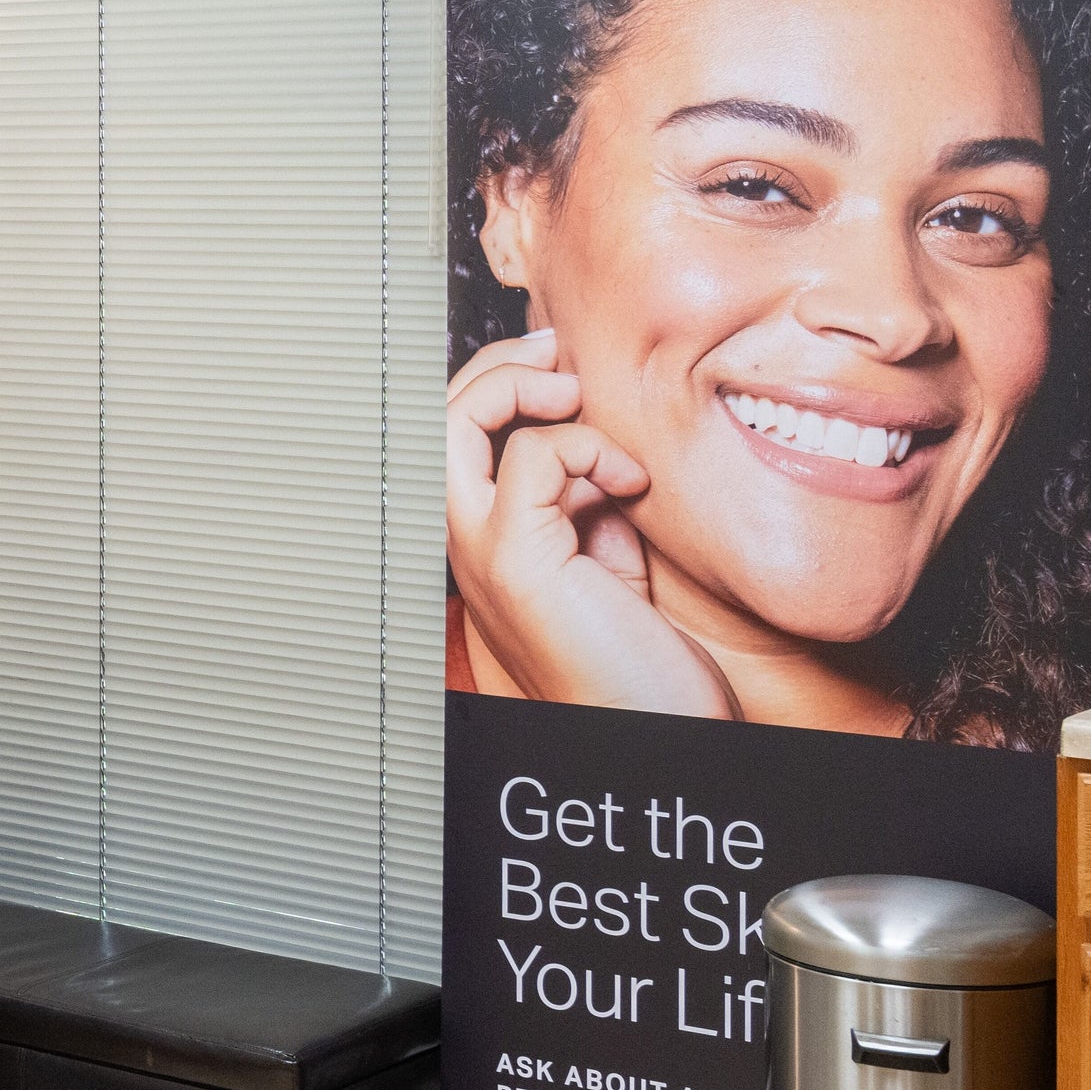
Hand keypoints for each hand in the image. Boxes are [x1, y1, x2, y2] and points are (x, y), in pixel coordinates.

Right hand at [444, 329, 738, 717]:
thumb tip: (581, 435)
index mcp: (480, 539)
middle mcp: (463, 544)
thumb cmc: (637, 656)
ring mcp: (478, 552)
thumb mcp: (605, 549)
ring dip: (513, 386)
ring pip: (448, 424)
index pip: (447, 435)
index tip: (560, 372)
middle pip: (432, 417)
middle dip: (493, 366)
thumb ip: (580, 493)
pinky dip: (587, 447)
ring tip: (573, 394)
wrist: (659, 730)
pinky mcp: (516, 560)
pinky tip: (630, 484)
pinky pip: (530, 456)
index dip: (492, 384)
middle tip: (559, 359)